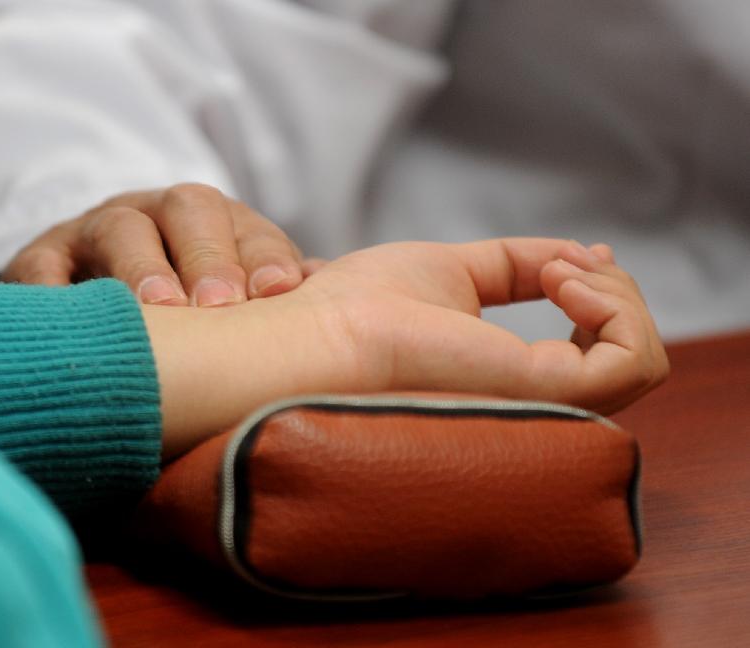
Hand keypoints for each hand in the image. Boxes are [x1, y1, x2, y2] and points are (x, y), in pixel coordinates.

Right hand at [1, 183, 313, 305]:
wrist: (89, 277)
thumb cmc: (181, 297)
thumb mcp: (228, 292)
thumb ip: (274, 294)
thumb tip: (333, 300)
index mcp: (215, 224)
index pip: (249, 230)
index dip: (266, 259)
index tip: (281, 294)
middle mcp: (159, 216)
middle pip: (189, 210)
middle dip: (209, 256)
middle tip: (221, 305)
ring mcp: (98, 232)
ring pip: (122, 229)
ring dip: (142, 267)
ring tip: (161, 310)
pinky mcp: (43, 258)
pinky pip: (42, 265)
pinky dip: (53, 289)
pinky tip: (71, 315)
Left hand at [144, 238, 668, 456]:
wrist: (325, 334)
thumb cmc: (364, 307)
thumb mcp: (456, 269)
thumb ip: (520, 266)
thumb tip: (584, 256)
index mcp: (510, 378)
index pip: (596, 354)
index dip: (602, 299)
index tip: (570, 264)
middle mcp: (533, 403)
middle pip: (630, 356)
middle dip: (617, 293)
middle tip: (564, 267)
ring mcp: (543, 405)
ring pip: (644, 359)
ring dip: (622, 296)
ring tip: (563, 273)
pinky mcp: (545, 394)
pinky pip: (634, 359)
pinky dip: (617, 308)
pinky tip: (564, 283)